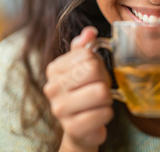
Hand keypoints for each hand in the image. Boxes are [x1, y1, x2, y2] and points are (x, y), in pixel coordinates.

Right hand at [43, 27, 112, 151]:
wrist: (80, 128)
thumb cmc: (83, 93)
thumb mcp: (82, 68)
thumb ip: (84, 47)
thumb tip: (89, 31)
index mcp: (53, 69)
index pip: (88, 55)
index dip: (98, 64)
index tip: (93, 76)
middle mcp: (52, 88)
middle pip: (94, 70)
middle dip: (103, 80)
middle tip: (98, 89)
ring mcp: (60, 110)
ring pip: (101, 91)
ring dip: (107, 98)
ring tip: (98, 103)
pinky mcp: (73, 128)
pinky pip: (104, 113)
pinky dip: (107, 113)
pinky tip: (98, 115)